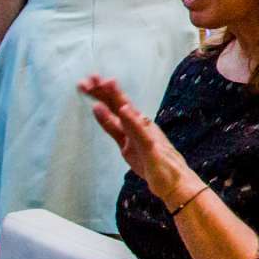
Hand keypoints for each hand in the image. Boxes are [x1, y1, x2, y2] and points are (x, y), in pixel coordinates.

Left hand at [77, 75, 190, 205]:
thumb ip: (113, 126)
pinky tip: (124, 110)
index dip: (99, 94)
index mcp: (133, 124)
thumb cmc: (151, 162)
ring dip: (119, 97)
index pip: (113, 105)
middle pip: (119, 104)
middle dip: (104, 91)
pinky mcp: (152, 147)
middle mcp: (140, 125)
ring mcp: (147, 134)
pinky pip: (140, 133)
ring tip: (107, 83)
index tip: (84, 82)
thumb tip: (98, 108)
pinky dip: (132, 120)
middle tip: (89, 78)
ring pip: (130, 114)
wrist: (174, 180)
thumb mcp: (125, 143)